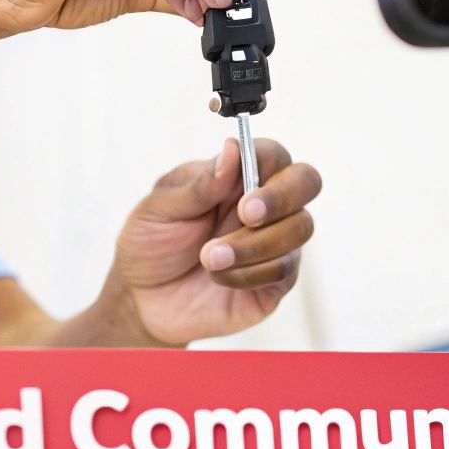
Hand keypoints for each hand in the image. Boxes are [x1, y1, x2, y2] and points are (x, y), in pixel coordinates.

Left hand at [99, 138, 320, 346]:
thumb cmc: (151, 245)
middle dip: (282, 198)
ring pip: (299, 228)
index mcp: (236, 177)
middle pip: (306, 182)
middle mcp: (264, 205)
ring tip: (209, 258)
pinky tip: (220, 277)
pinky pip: (284, 270)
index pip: (273, 154)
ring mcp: (274, 242)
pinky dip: (249, 274)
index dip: (267, 164)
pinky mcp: (275, 281)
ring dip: (254, 244)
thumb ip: (199, 184)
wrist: (142, 300)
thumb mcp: (159, 210)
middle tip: (246, 216)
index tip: (243, 190)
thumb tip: (232, 148)